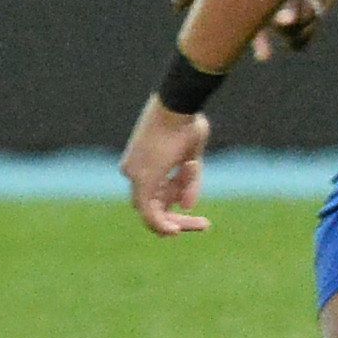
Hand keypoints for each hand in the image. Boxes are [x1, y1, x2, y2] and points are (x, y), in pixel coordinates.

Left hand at [123, 100, 211, 237]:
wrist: (178, 106)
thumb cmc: (186, 123)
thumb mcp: (190, 156)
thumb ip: (188, 182)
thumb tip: (186, 206)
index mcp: (141, 163)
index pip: (154, 194)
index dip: (173, 206)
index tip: (196, 215)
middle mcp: (133, 171)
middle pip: (152, 205)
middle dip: (175, 219)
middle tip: (204, 225)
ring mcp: (135, 175)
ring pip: (153, 211)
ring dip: (177, 220)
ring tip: (203, 223)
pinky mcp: (142, 179)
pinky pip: (149, 212)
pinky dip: (160, 224)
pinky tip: (173, 231)